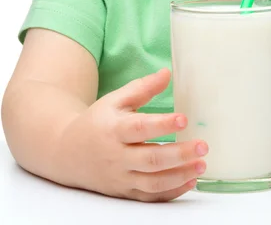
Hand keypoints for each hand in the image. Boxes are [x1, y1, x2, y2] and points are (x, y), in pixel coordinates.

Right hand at [56, 68, 207, 201]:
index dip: (163, 125)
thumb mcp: (116, 100)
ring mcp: (121, 177)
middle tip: (203, 145)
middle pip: (151, 159)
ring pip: (153, 182)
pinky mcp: (125, 192)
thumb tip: (167, 73)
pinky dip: (172, 192)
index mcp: (115, 129)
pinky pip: (150, 197)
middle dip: (179, 154)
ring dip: (180, 175)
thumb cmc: (97, 122)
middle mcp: (117, 156)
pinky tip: (190, 181)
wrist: (68, 152)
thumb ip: (142, 87)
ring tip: (202, 164)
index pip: (140, 128)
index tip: (184, 119)